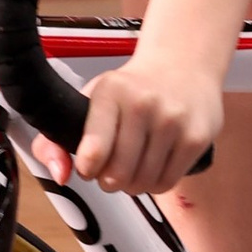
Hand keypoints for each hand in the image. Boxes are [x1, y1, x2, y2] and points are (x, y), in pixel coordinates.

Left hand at [71, 45, 223, 196]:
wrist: (184, 66)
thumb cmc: (131, 90)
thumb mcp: (90, 101)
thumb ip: (55, 140)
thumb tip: (60, 176)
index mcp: (110, 92)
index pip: (93, 150)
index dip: (88, 169)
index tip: (89, 166)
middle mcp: (143, 104)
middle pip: (117, 175)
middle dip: (109, 181)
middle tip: (111, 168)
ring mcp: (173, 121)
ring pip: (142, 183)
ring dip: (133, 184)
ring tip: (134, 164)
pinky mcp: (195, 138)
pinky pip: (167, 183)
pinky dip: (156, 183)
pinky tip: (154, 163)